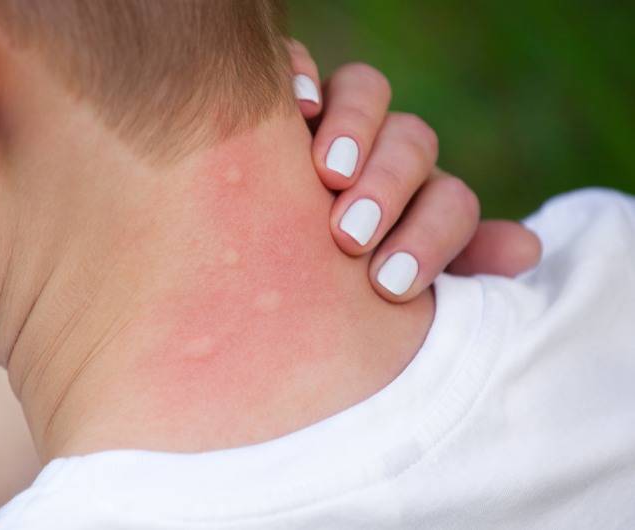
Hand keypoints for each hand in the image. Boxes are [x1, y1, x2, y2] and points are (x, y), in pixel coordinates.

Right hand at [288, 42, 540, 300]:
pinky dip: (301, 73)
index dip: (432, 237)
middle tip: (351, 236)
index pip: (449, 202)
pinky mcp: (283, 100)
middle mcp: (383, 152)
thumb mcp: (390, 291)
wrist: (256, 273)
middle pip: (411, 142)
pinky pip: (298, 63)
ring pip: (365, 91)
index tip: (392, 284)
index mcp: (417, 203)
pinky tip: (298, 106)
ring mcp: (333, 119)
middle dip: (389, 187)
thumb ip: (453, 272)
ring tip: (329, 173)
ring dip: (355, 128)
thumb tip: (525, 249)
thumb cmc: (331, 286)